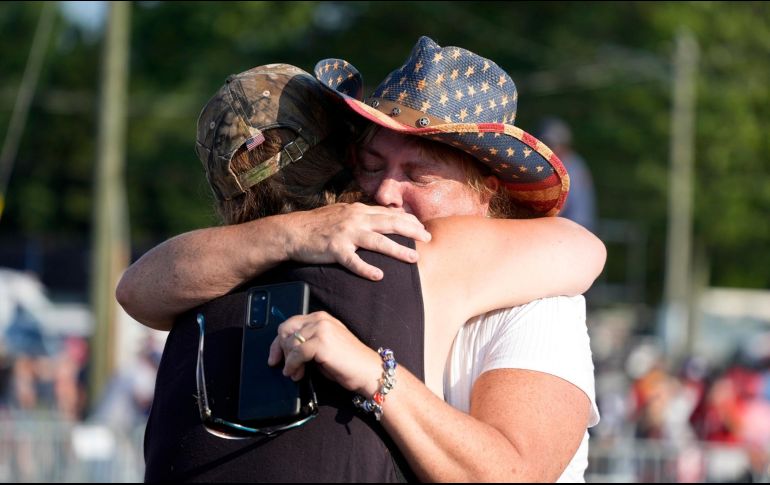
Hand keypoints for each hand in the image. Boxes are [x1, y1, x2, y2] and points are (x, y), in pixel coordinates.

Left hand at [267, 311, 381, 395]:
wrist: (367, 371)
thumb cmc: (347, 362)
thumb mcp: (323, 347)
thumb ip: (307, 342)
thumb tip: (284, 351)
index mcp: (320, 317)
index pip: (290, 324)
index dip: (278, 342)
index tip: (274, 357)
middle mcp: (320, 319)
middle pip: (285, 330)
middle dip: (280, 349)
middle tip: (284, 366)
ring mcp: (321, 329)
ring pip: (290, 343)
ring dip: (288, 361)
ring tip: (295, 373)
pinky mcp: (321, 342)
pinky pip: (296, 354)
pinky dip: (292, 365)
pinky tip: (295, 373)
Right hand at [281, 203, 430, 280]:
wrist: (293, 231)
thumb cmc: (319, 224)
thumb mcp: (343, 213)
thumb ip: (362, 215)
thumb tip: (383, 217)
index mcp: (358, 210)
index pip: (389, 214)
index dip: (408, 221)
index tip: (422, 228)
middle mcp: (355, 219)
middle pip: (389, 223)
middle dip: (412, 231)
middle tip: (428, 238)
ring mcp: (345, 234)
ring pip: (377, 241)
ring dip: (398, 250)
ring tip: (414, 258)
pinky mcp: (334, 249)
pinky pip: (353, 261)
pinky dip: (366, 268)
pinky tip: (378, 276)